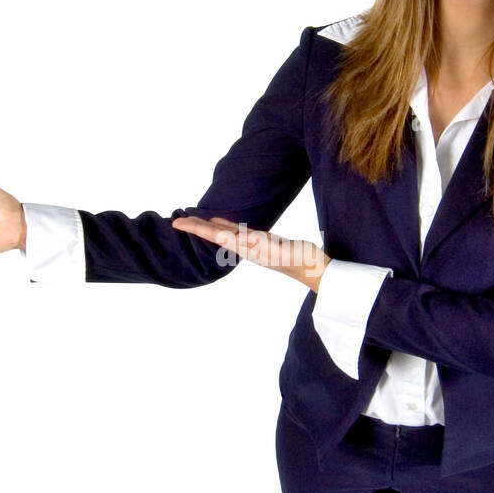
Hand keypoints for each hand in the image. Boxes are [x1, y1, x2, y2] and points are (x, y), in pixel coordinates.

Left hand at [170, 214, 330, 291]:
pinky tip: (223, 225)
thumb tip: (239, 237)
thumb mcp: (278, 250)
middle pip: (216, 235)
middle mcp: (246, 247)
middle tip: (177, 221)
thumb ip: (259, 243)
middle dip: (197, 227)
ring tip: (195, 221)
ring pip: (226, 233)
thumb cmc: (300, 260)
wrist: (316, 271)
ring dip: (210, 227)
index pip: (215, 235)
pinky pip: (239, 233)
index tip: (177, 223)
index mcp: (246, 248)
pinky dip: (227, 227)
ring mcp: (254, 246)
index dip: (196, 228)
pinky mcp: (264, 243)